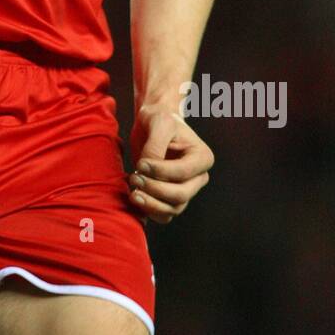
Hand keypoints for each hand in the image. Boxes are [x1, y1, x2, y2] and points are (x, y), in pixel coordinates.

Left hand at [127, 105, 213, 224]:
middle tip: (134, 178)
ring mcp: (186, 190)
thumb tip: (147, 170)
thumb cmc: (159, 120)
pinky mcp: (171, 198)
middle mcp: (198, 177)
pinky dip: (149, 211)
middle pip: (180, 195)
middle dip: (155, 190)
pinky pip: (164, 215)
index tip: (140, 163)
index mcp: (202, 157)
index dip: (160, 172)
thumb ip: (155, 147)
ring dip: (151, 204)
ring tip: (133, 191)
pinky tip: (136, 197)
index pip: (182, 173)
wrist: (152, 124)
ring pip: (172, 209)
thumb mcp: (159, 123)